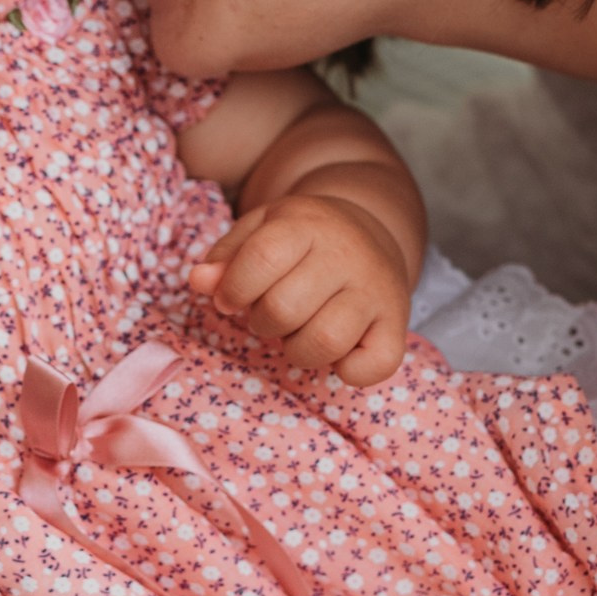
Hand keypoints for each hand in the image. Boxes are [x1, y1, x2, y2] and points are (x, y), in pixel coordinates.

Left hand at [190, 189, 409, 386]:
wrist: (370, 233)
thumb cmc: (301, 241)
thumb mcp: (259, 232)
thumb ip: (225, 257)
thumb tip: (199, 282)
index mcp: (306, 224)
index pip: (262, 258)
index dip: (234, 290)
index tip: (232, 299)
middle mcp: (347, 255)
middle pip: (285, 308)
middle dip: (263, 322)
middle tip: (272, 313)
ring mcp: (376, 290)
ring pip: (325, 341)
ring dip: (298, 350)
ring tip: (300, 331)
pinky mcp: (397, 324)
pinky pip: (375, 366)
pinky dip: (349, 371)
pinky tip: (339, 351)